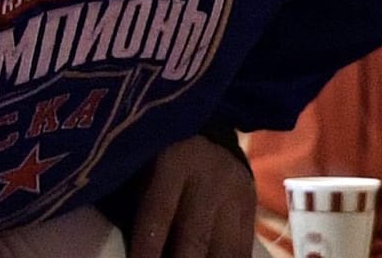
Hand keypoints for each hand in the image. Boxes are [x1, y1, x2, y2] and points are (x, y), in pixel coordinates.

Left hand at [128, 133, 256, 257]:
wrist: (209, 135)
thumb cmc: (162, 161)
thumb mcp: (145, 172)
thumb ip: (138, 209)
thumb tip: (131, 253)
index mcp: (174, 164)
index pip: (158, 216)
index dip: (147, 253)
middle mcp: (209, 178)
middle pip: (195, 239)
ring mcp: (235, 194)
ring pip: (225, 250)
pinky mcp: (251, 206)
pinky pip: (242, 249)